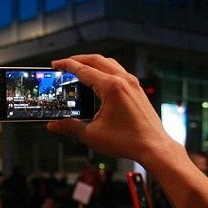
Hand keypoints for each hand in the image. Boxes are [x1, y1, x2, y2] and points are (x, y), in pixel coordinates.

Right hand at [48, 55, 179, 167]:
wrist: (153, 147)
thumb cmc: (128, 140)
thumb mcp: (91, 135)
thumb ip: (70, 127)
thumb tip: (54, 125)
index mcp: (111, 87)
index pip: (84, 70)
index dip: (67, 66)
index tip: (56, 64)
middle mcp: (123, 81)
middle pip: (97, 60)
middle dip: (78, 60)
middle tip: (64, 64)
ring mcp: (133, 84)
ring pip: (109, 64)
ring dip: (93, 63)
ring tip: (80, 69)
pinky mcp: (137, 90)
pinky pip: (119, 72)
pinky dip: (105, 71)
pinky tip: (99, 81)